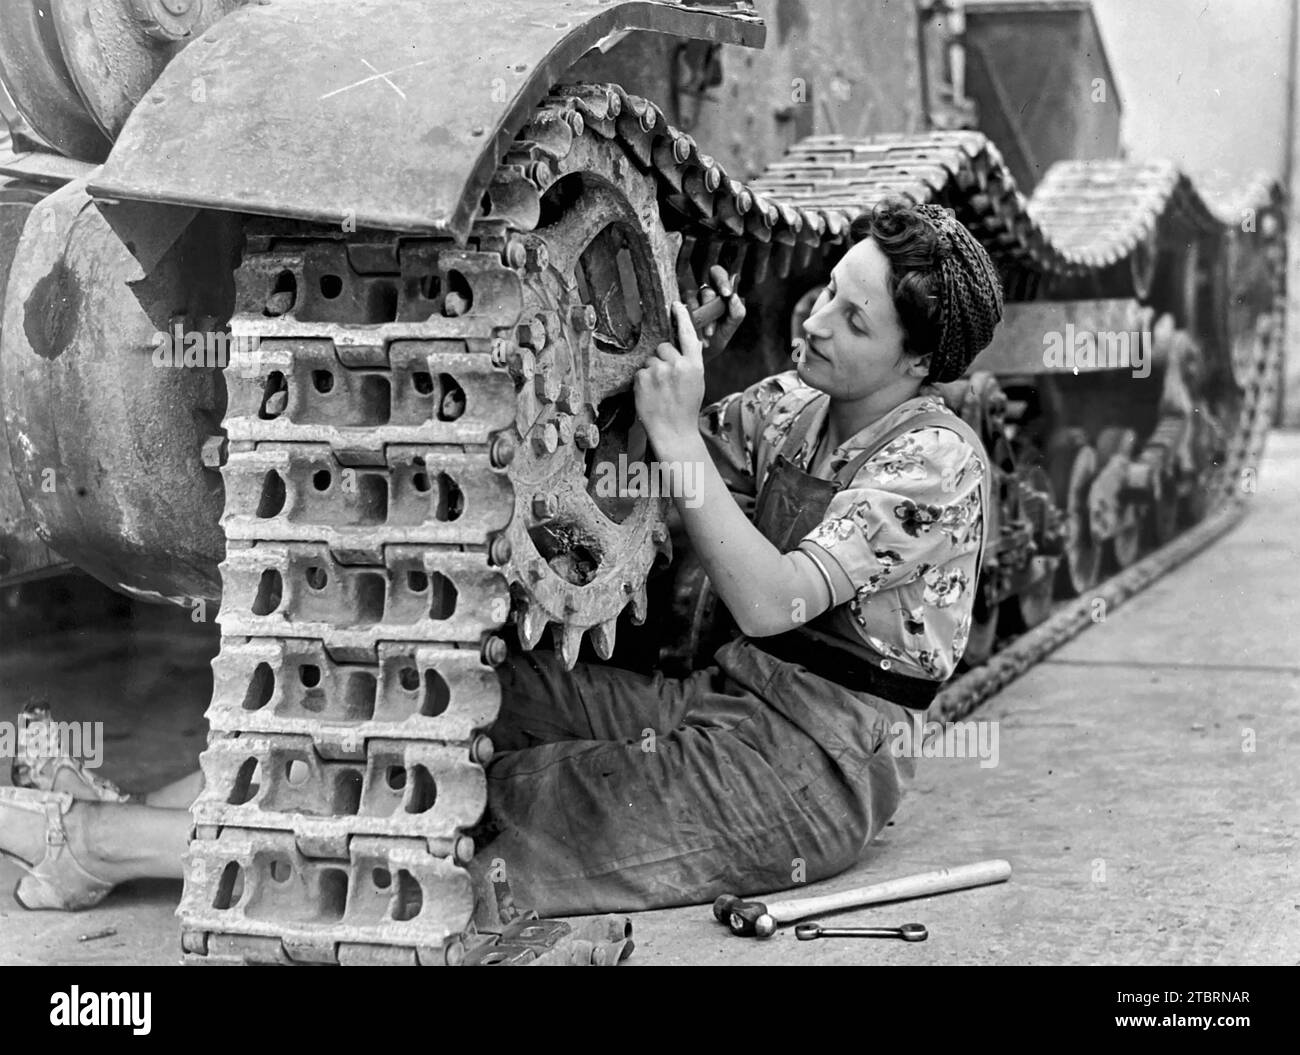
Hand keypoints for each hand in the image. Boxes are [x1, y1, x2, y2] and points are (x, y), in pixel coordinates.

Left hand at [634, 301, 705, 454]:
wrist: (673, 431)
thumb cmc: (686, 408)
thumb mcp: (697, 382)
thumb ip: (692, 361)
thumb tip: (691, 341)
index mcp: (694, 365)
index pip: (688, 334)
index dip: (682, 318)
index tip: (676, 305)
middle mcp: (677, 365)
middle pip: (664, 347)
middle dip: (663, 358)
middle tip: (666, 379)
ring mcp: (658, 371)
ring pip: (650, 360)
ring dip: (652, 371)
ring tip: (659, 390)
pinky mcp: (642, 378)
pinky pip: (640, 372)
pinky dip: (642, 381)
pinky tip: (650, 394)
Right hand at [683, 265, 744, 358]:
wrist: (700, 355)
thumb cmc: (716, 338)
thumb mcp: (729, 328)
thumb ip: (737, 313)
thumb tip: (735, 297)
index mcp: (719, 292)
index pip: (718, 274)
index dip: (722, 280)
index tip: (726, 294)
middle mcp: (703, 293)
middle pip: (707, 291)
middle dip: (711, 310)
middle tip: (713, 330)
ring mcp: (689, 300)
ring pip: (693, 301)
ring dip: (700, 321)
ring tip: (706, 338)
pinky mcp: (677, 308)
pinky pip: (682, 310)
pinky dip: (689, 324)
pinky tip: (695, 336)